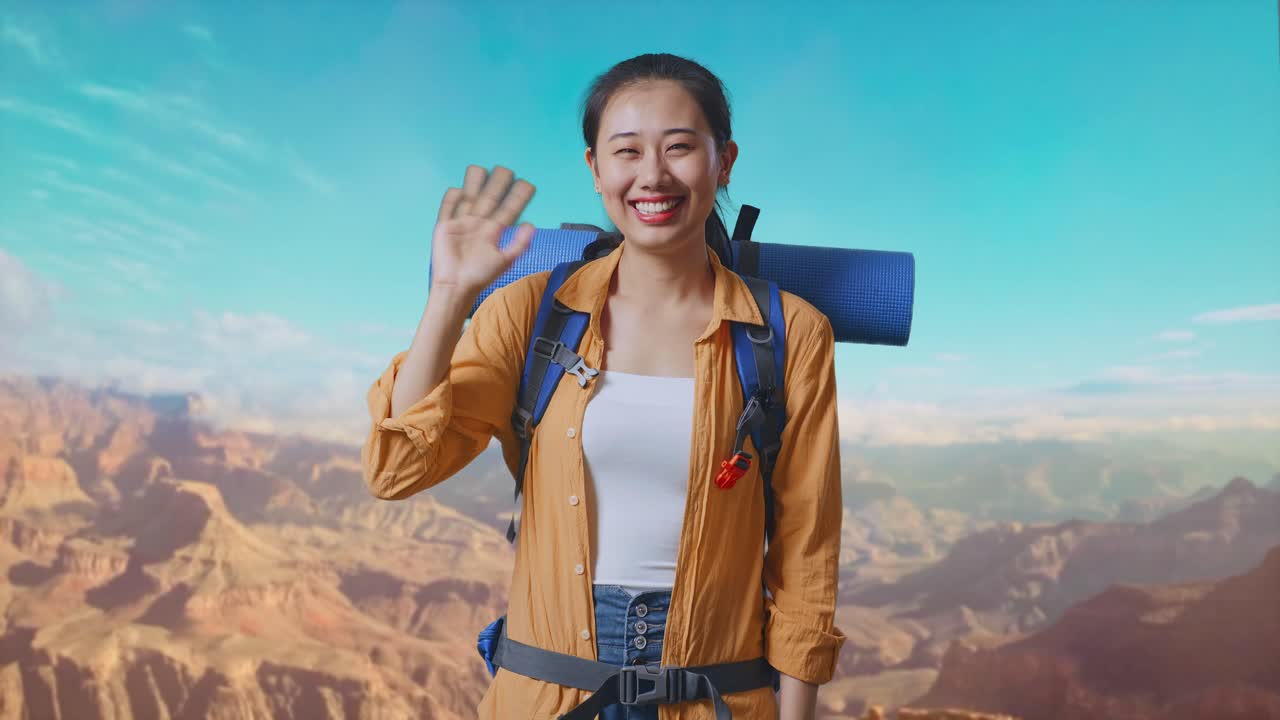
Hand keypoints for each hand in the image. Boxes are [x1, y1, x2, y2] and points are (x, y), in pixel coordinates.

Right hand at [431, 165, 535, 294]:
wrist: (456, 286)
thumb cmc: (480, 276)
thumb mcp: (505, 261)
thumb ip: (519, 244)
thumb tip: (532, 225)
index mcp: (494, 230)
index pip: (509, 208)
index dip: (518, 197)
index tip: (528, 185)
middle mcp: (479, 223)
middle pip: (489, 197)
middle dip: (497, 183)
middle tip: (505, 170)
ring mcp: (462, 223)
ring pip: (469, 197)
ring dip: (473, 183)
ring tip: (479, 169)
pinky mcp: (445, 227)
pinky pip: (447, 208)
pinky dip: (451, 198)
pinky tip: (458, 189)